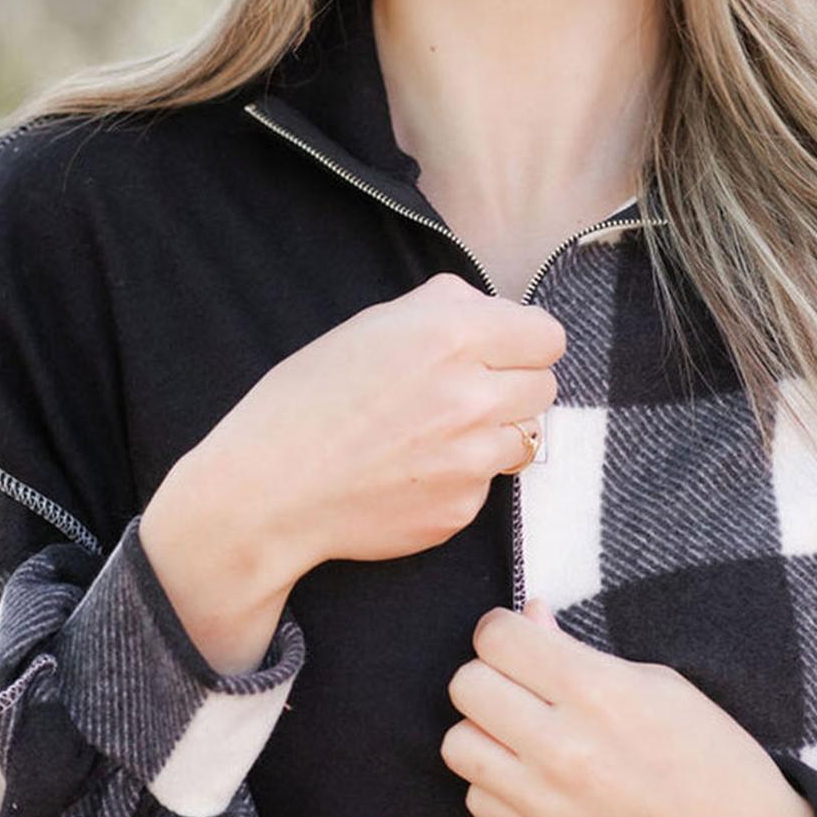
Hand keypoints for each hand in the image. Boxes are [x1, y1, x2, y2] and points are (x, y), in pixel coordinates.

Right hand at [197, 273, 565, 581]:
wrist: (269, 490)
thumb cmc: (307, 401)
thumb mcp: (371, 326)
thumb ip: (443, 308)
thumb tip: (490, 310)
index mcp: (451, 337)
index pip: (548, 336)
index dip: (523, 341)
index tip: (500, 350)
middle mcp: (472, 397)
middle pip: (545, 386)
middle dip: (512, 385)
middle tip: (463, 392)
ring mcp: (472, 460)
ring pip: (525, 437)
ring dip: (492, 431)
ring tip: (435, 433)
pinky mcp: (462, 508)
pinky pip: (488, 483)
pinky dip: (462, 476)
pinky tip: (412, 471)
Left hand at [439, 597, 816, 816]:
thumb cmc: (712, 759)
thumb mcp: (660, 685)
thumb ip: (579, 650)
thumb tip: (527, 615)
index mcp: (599, 692)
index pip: (496, 638)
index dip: (502, 630)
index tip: (519, 639)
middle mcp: (564, 748)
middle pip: (466, 685)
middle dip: (490, 675)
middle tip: (521, 685)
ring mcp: (547, 804)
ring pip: (457, 745)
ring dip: (483, 731)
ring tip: (520, 734)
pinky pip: (477, 801)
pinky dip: (495, 785)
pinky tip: (533, 779)